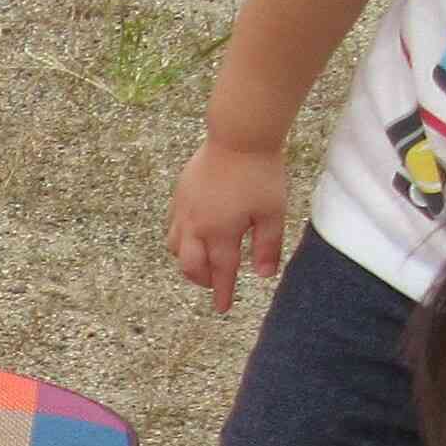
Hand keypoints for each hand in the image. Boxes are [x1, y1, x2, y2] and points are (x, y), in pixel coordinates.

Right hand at [167, 138, 286, 312]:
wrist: (239, 137)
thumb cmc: (260, 173)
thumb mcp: (272, 212)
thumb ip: (267, 246)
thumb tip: (264, 276)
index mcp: (220, 232)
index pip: (222, 271)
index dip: (223, 292)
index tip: (223, 309)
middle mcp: (196, 226)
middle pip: (191, 265)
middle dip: (202, 279)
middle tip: (214, 284)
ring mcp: (183, 211)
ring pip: (176, 248)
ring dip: (188, 261)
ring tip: (202, 261)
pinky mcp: (179, 195)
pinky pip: (172, 226)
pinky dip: (181, 239)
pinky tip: (193, 234)